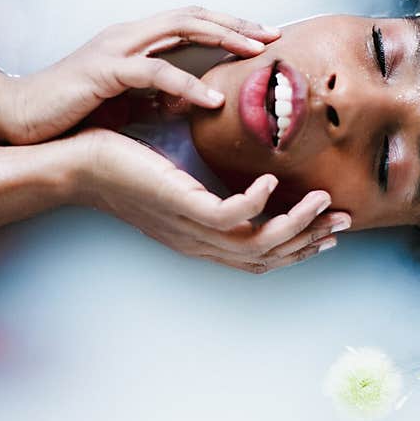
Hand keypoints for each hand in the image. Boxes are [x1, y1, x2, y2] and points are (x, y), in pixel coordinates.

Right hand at [1, 6, 279, 143]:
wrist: (18, 117)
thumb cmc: (72, 111)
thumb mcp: (125, 101)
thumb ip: (157, 95)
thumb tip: (189, 100)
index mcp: (135, 41)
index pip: (191, 22)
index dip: (229, 26)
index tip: (264, 39)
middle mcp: (128, 35)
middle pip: (193, 15)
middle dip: (236, 23)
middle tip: (273, 36)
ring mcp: (115, 48)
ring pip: (178, 28)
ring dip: (221, 38)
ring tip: (255, 54)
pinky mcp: (103, 71)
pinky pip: (153, 72)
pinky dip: (186, 83)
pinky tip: (211, 99)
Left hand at [74, 129, 351, 272]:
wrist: (76, 164)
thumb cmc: (122, 166)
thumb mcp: (172, 180)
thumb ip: (205, 186)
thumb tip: (235, 171)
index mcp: (200, 237)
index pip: (259, 255)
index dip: (298, 247)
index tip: (328, 229)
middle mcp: (198, 241)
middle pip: (266, 257)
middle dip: (309, 242)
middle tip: (343, 222)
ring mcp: (189, 227)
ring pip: (256, 242)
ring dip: (296, 224)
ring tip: (324, 201)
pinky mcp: (178, 205)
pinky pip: (230, 215)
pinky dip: (258, 202)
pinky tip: (273, 180)